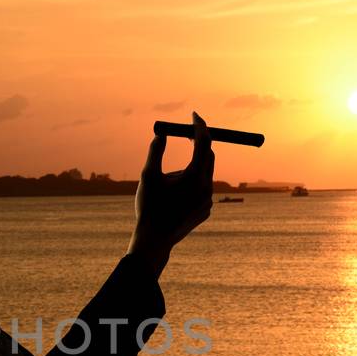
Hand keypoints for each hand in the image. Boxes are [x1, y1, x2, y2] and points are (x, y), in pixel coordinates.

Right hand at [127, 111, 213, 279]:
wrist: (154, 240)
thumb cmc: (149, 207)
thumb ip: (155, 151)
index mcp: (194, 176)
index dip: (199, 125)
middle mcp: (206, 187)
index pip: (203, 142)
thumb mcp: (147, 175)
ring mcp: (208, 201)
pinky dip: (192, 184)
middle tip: (185, 134)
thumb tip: (161, 134)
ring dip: (192, 167)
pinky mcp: (206, 211)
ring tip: (169, 181)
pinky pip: (202, 190)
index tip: (193, 115)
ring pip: (204, 174)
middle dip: (198, 143)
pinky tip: (175, 197)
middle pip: (208, 156)